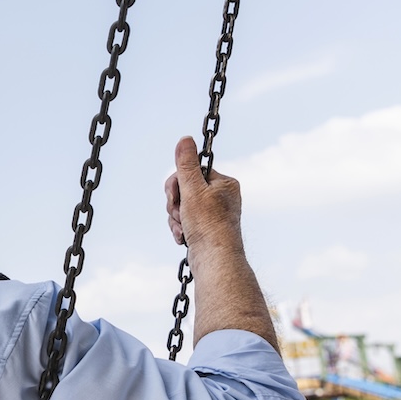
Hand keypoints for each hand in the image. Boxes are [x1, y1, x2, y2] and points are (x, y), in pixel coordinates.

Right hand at [163, 136, 243, 253]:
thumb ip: (186, 164)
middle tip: (178, 213)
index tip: (175, 196)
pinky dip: (180, 228)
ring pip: (182, 206)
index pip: (192, 171)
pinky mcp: (205, 228)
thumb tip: (185, 139)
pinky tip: (184, 238)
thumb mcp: (193, 189)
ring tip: (184, 229)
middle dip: (175, 203)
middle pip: (184, 189)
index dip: (177, 184)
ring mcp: (213, 213)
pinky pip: (184, 220)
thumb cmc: (208, 225)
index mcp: (225, 183)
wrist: (215, 260)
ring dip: (176, 218)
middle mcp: (222, 197)